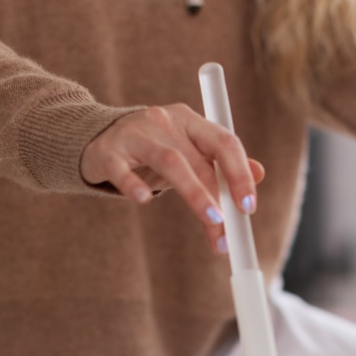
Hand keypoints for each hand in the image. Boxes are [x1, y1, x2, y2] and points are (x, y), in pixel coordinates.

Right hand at [80, 104, 264, 254]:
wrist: (96, 137)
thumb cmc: (151, 149)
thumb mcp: (187, 151)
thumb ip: (220, 161)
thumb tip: (259, 173)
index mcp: (189, 121)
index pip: (225, 143)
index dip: (240, 175)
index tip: (248, 207)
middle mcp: (165, 122)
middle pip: (199, 161)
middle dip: (217, 200)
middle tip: (225, 234)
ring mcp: (135, 134)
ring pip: (171, 163)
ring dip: (195, 194)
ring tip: (211, 222)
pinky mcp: (108, 152)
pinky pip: (122, 170)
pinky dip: (134, 184)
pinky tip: (145, 200)